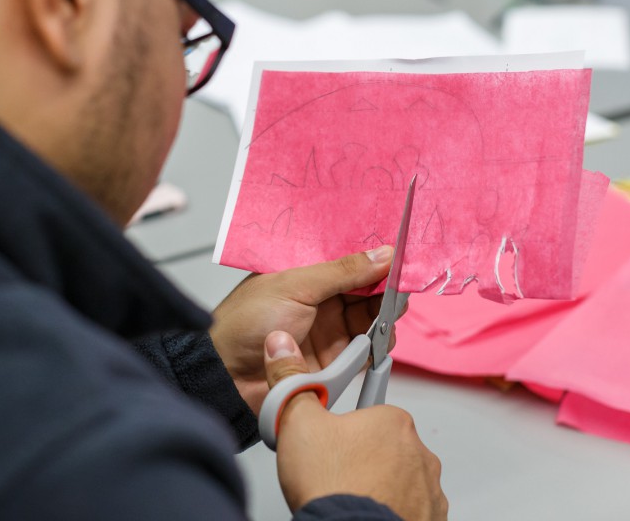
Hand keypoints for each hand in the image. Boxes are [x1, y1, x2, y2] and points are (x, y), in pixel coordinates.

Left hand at [210, 247, 397, 414]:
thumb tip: (382, 254)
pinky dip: (378, 345)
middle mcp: (320, 299)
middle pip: (365, 289)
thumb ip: (342, 271)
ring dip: (384, 316)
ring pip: (370, 319)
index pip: (349, 261)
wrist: (225, 377)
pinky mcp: (334, 360)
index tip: (400, 256)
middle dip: (386, 287)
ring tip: (392, 312)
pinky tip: (383, 337)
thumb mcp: (296, 286)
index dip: (374, 259)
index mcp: (306, 274)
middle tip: (404, 286)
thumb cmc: (246, 323)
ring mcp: (328, 330)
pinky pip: (366, 350)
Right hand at [266, 331, 447, 520]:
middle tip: (334, 470)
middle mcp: (419, 452)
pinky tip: (367, 513)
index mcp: (393, 421)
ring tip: (349, 495)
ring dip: (379, 485)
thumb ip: (291, 380)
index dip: (344, 428)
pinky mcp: (429, 520)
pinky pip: (411, 509)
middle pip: (385, 446)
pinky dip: (392, 510)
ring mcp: (428, 490)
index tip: (333, 440)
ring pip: (400, 479)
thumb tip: (281, 348)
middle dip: (362, 457)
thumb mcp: (298, 423)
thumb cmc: (333, 487)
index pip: (368, 413)